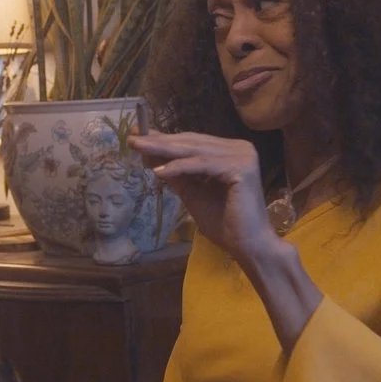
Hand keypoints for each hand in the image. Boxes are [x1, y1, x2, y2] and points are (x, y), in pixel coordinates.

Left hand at [127, 132, 276, 260]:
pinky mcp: (241, 168)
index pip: (192, 142)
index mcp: (230, 151)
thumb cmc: (224, 223)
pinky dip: (179, 167)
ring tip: (139, 149)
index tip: (138, 135)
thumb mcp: (192, 193)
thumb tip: (150, 157)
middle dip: (159, 142)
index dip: (164, 138)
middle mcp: (239, 148)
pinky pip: (202, 164)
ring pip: (194, 151)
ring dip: (164, 150)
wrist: (248, 246)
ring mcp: (243, 155)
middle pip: (191, 143)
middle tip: (133, 139)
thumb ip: (176, 174)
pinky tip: (159, 171)